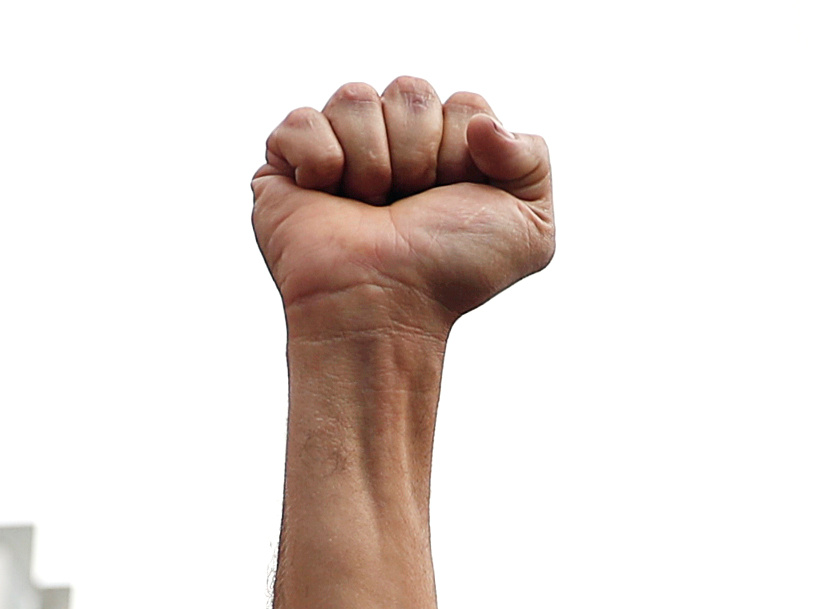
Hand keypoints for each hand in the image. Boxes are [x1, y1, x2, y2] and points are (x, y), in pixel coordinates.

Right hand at [252, 77, 553, 331]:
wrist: (386, 308)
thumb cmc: (450, 274)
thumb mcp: (529, 228)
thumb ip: (532, 158)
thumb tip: (482, 122)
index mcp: (448, 149)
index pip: (464, 103)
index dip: (461, 151)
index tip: (450, 200)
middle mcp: (394, 142)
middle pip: (410, 90)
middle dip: (418, 154)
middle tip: (407, 206)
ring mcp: (339, 147)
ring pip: (355, 96)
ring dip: (371, 162)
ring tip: (368, 208)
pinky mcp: (285, 159)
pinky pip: (303, 120)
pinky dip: (320, 162)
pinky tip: (327, 198)